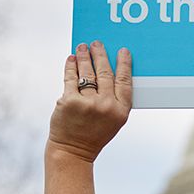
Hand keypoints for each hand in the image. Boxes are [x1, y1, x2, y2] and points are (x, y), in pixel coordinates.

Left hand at [47, 41, 132, 161]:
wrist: (73, 150)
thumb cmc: (94, 133)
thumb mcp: (113, 120)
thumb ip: (114, 99)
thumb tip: (109, 69)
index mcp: (121, 111)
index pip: (124, 81)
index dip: (124, 64)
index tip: (122, 51)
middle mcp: (106, 106)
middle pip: (105, 73)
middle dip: (101, 55)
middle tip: (97, 43)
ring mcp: (87, 103)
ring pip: (87, 73)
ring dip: (84, 56)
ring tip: (82, 47)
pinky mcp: (69, 101)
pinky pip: (71, 78)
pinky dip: (70, 66)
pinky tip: (71, 59)